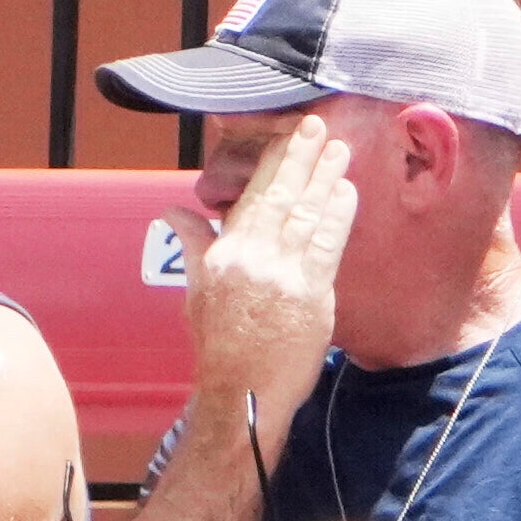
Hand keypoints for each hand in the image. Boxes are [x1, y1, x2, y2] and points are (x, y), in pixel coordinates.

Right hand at [184, 118, 356, 437]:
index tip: (291, 136)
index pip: (254, 195)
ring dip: (325, 178)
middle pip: (282, 196)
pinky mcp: (312, 297)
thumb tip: (175, 211)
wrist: (242, 394)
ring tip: (339, 150)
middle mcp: (253, 259)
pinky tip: (346, 192)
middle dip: (302, 158)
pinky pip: (328, 245)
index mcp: (226, 253)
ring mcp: (285, 276)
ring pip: (307, 214)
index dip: (275, 162)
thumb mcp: (198, 291)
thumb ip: (195, 244)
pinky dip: (338, 215)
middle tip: (320, 127)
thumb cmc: (219, 345)